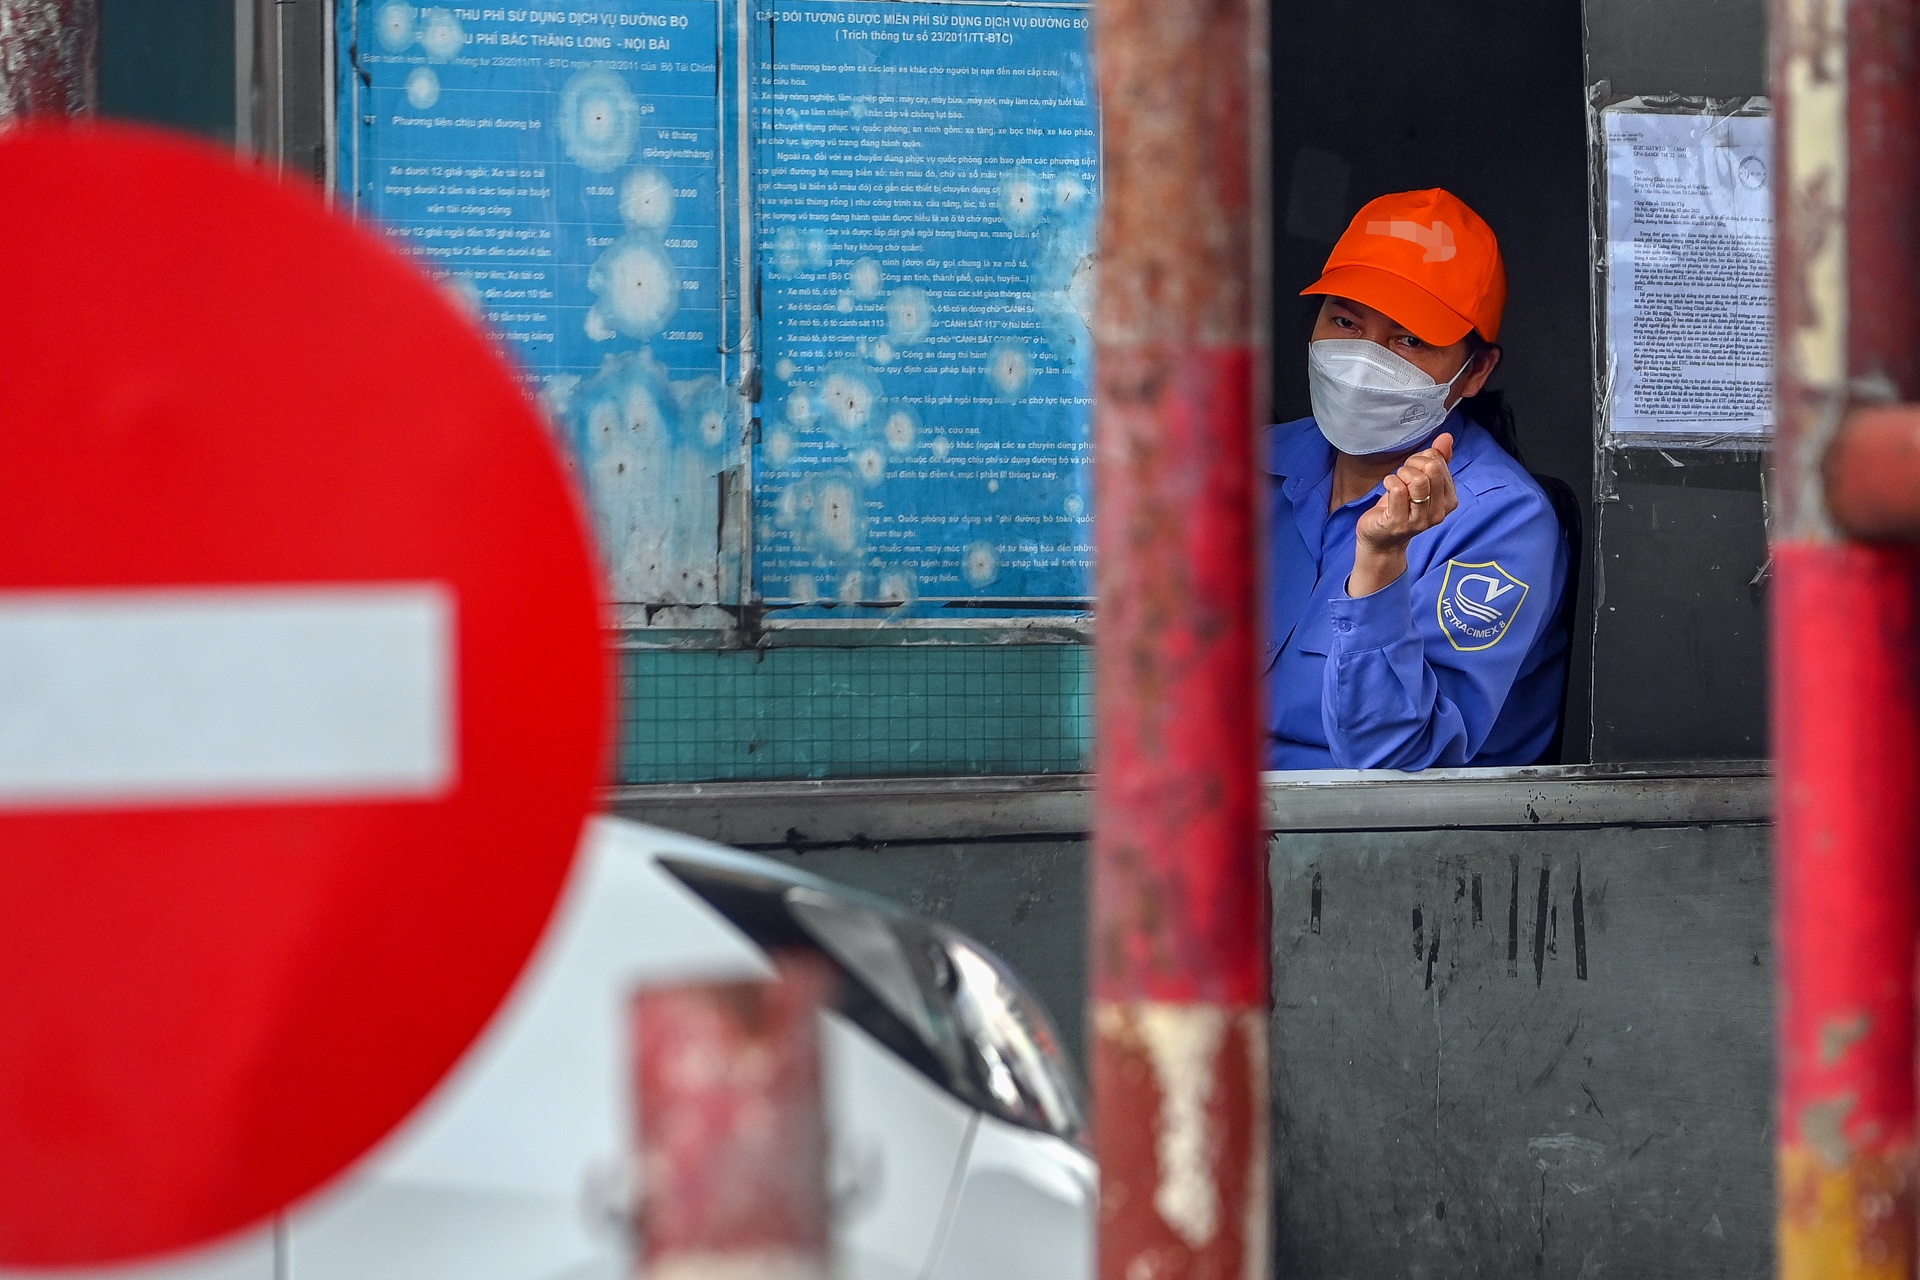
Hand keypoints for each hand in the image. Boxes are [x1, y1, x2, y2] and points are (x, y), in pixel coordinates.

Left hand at [1348, 433, 1458, 597]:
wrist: (1381, 540)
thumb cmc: (1400, 507)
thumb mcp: (1421, 481)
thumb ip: (1437, 460)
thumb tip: (1447, 437)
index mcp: (1449, 500)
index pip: (1439, 464)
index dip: (1421, 460)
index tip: (1412, 470)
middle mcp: (1439, 512)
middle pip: (1431, 469)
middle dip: (1412, 464)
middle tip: (1402, 475)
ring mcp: (1419, 520)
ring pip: (1417, 479)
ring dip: (1401, 474)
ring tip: (1395, 482)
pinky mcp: (1399, 522)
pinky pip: (1398, 489)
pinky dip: (1390, 481)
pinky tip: (1387, 488)